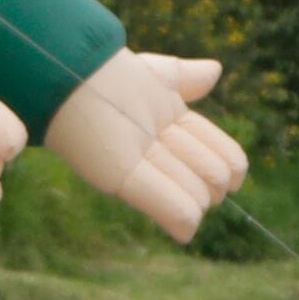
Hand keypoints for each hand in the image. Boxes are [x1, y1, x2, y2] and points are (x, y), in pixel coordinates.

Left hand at [44, 49, 248, 242]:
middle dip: (214, 182)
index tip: (234, 178)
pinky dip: (177, 216)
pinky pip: (158, 199)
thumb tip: (217, 71)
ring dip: (197, 201)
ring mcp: (138, 162)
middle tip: (212, 191)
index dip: (229, 165)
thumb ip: (186, 77)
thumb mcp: (154, 72)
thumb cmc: (104, 68)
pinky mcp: (118, 174)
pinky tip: (185, 231)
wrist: (64, 68)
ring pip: (187, 190)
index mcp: (171, 124)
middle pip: (205, 172)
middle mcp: (157, 147)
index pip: (215, 149)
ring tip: (193, 211)